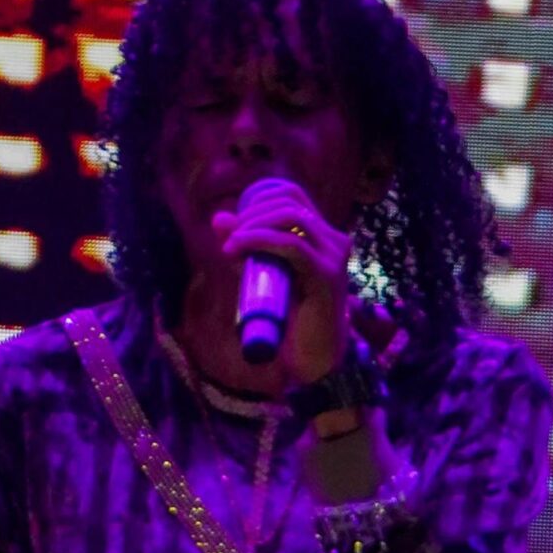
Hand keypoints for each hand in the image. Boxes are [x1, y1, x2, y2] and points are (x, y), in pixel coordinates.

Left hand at [212, 179, 350, 389]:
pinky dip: (260, 242)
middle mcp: (335, 240)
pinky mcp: (328, 276)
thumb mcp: (263, 275)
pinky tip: (239, 249)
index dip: (260, 199)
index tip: (235, 223)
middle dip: (252, 213)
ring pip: (291, 218)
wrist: (313, 359)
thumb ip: (246, 248)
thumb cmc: (291, 320)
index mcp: (323, 236)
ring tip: (230, 246)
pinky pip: (292, 245)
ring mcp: (334, 256)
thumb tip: (217, 219)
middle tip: (228, 235)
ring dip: (254, 225)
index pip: (293, 194)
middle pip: (290, 201)